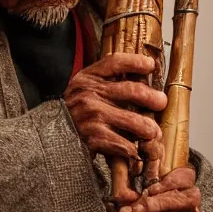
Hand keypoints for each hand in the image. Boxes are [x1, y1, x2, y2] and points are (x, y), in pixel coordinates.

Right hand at [64, 52, 166, 197]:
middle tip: (161, 102)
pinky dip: (135, 148)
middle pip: (132, 90)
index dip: (136, 62)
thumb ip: (105, 79)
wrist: (51, 136)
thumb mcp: (83, 87)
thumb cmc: (75, 110)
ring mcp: (93, 116)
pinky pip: (125, 144)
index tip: (150, 65)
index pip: (115, 62)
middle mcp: (89, 94)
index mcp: (87, 78)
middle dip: (152, 97)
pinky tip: (137, 149)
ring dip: (149, 128)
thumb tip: (140, 75)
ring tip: (153, 131)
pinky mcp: (95, 138)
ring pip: (134, 121)